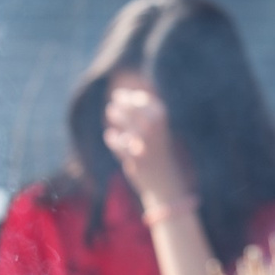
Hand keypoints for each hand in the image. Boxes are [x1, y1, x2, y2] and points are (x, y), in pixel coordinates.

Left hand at [104, 84, 194, 215]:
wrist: (165, 180)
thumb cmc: (158, 151)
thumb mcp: (156, 131)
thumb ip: (143, 115)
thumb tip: (125, 98)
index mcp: (164, 123)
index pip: (147, 102)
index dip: (131, 97)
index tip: (120, 94)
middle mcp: (156, 133)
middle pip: (136, 113)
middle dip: (123, 105)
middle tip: (112, 103)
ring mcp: (147, 147)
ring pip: (129, 129)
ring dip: (118, 118)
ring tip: (110, 112)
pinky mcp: (137, 161)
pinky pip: (122, 148)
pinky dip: (115, 141)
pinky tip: (110, 136)